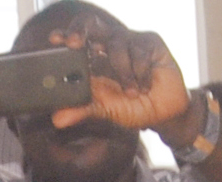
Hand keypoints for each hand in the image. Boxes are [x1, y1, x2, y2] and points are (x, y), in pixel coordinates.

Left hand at [47, 18, 189, 133]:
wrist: (166, 114)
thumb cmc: (134, 108)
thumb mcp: (105, 110)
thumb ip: (82, 110)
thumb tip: (56, 119)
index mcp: (94, 57)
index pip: (75, 38)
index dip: (64, 35)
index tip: (55, 40)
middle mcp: (109, 44)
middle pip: (90, 24)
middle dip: (80, 31)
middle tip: (74, 43)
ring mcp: (130, 41)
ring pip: (117, 43)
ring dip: (123, 72)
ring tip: (133, 93)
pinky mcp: (150, 42)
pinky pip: (140, 50)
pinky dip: (142, 72)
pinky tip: (147, 85)